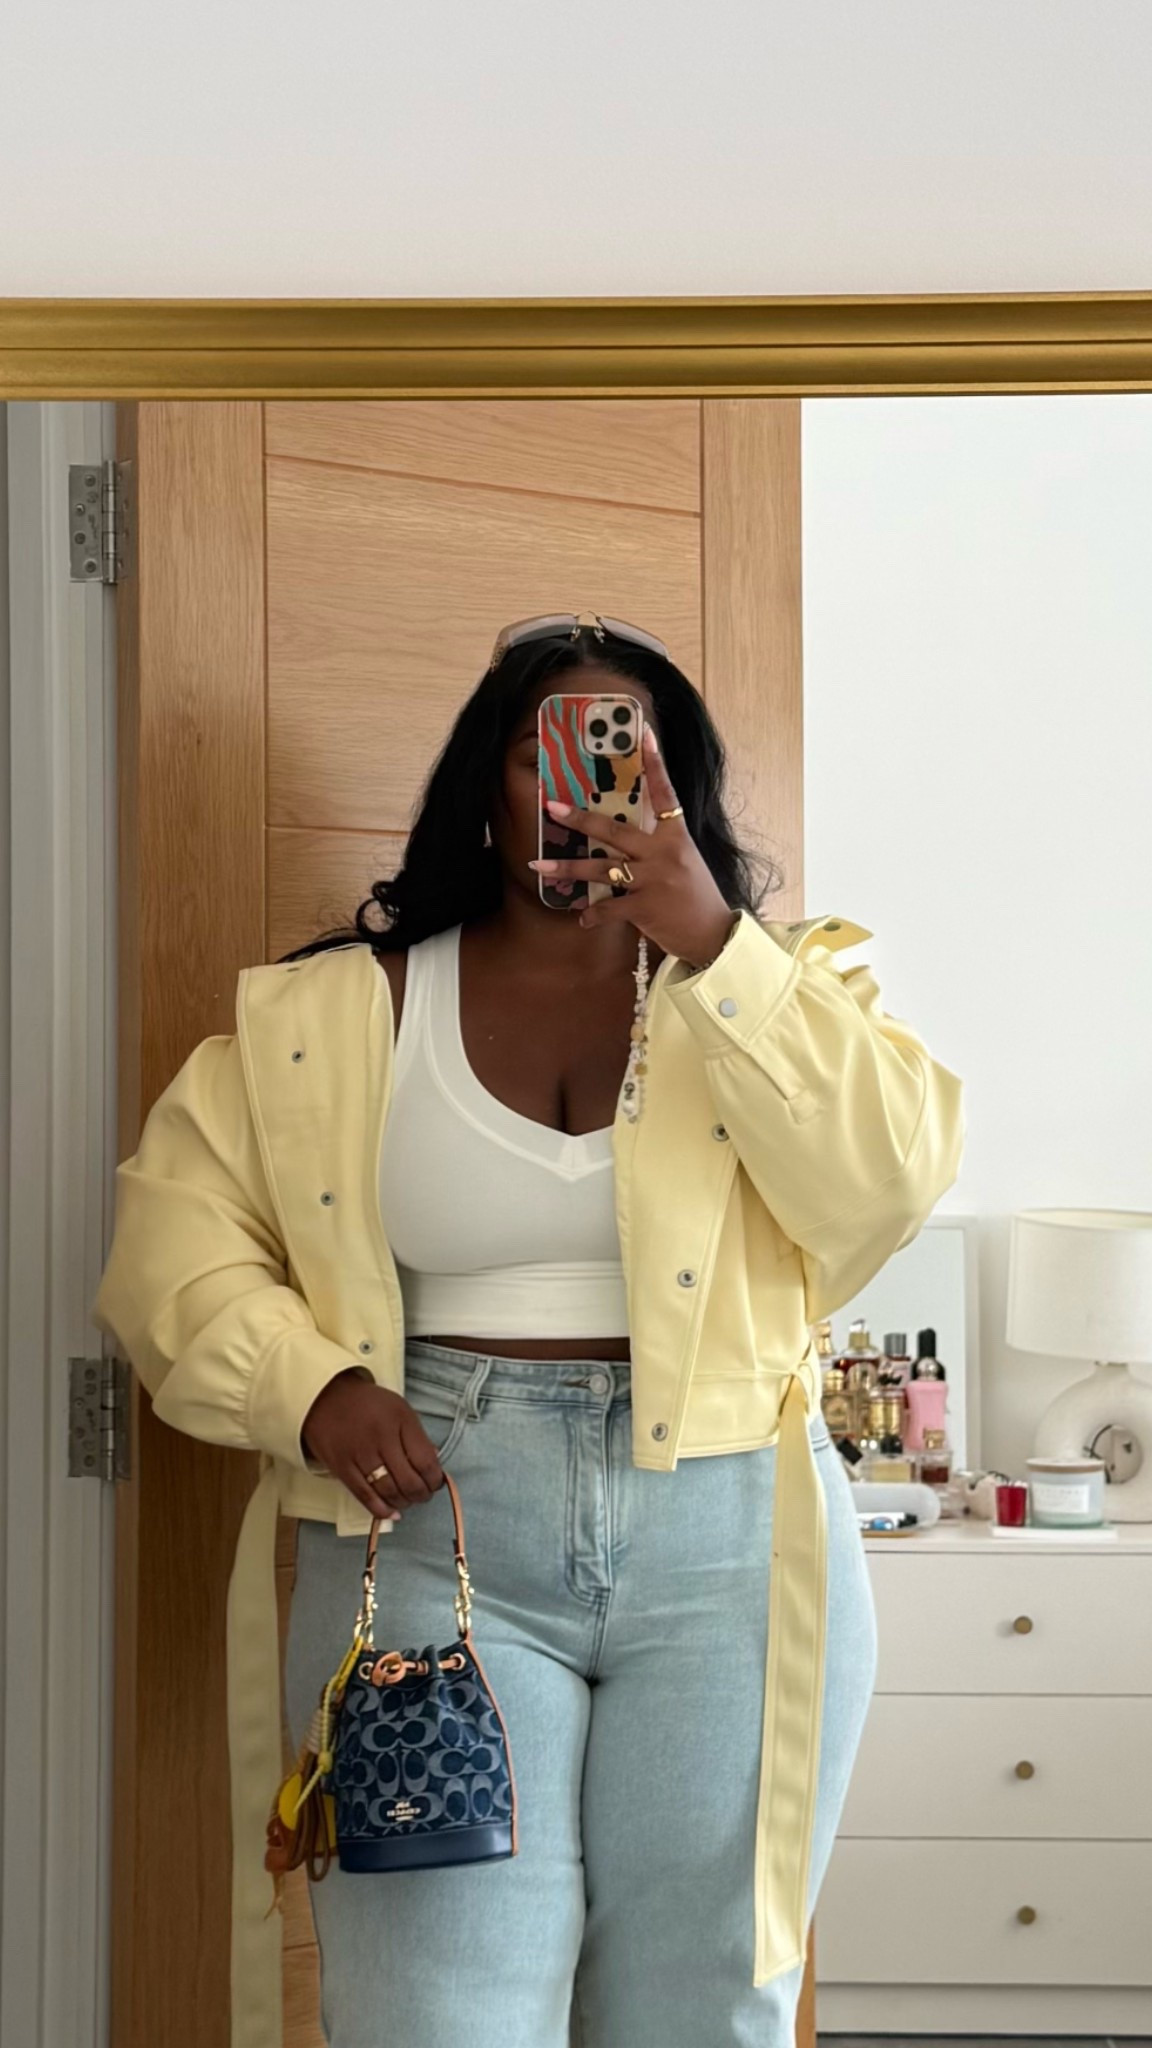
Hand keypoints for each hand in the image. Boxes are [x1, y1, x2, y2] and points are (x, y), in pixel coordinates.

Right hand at [301, 1369, 446, 1522]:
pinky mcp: (341, 1467)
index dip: (435, 1479)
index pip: (426, 1461)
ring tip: (407, 1501)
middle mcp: (381, 1437)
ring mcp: (359, 1454)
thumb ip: (418, 1437)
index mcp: (400, 1420)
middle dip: (421, 1495)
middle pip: (408, 1480)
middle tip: (423, 1495)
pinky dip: (380, 1509)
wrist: (325, 1398)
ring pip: (388, 1491)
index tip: (435, 1483)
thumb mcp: (400, 1409)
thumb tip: (434, 1467)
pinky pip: (364, 1496)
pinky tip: (391, 1512)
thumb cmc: (368, 1404)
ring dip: (403, 1502)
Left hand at [529, 725, 737, 968]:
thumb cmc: (696, 895)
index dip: (655, 764)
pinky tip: (580, 916)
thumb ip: (658, 844)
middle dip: (579, 819)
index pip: (665, 793)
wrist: (713, 934)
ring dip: (568, 868)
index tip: (643, 735)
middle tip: (551, 806)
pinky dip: (592, 913)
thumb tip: (623, 834)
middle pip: (614, 830)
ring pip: (602, 869)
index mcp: (677, 836)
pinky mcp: (646, 908)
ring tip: (538, 864)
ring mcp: (654, 880)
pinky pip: (609, 908)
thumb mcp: (684, 860)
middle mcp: (664, 853)